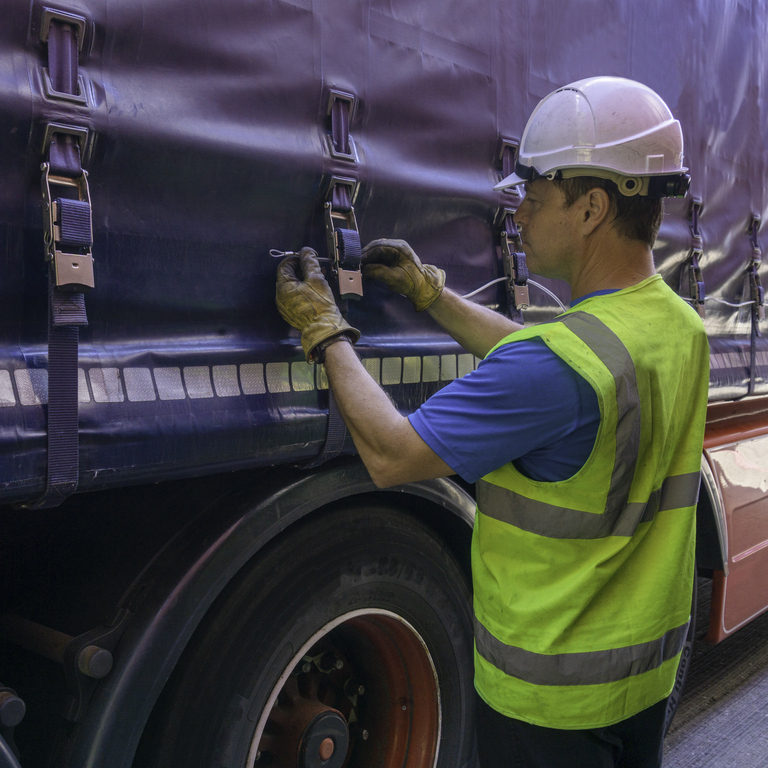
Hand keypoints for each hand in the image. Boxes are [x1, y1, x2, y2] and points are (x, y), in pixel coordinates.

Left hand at [276, 247, 359, 361]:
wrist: (324, 328)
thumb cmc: (320, 304)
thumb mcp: (316, 278)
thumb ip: (309, 262)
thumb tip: (306, 251)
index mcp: (283, 287)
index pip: (285, 265)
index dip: (296, 259)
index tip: (307, 257)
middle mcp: (280, 297)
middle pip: (288, 276)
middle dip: (301, 269)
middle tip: (314, 268)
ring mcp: (285, 306)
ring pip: (292, 287)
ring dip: (303, 280)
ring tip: (317, 278)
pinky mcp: (291, 313)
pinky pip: (295, 297)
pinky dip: (303, 291)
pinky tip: (315, 290)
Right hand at [361, 239, 444, 310]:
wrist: (424, 287)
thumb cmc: (412, 282)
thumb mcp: (394, 278)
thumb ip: (378, 272)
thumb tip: (363, 269)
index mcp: (399, 248)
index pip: (378, 248)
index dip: (365, 256)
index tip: (357, 264)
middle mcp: (397, 245)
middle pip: (376, 247)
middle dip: (365, 257)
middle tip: (356, 266)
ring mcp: (396, 250)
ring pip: (376, 252)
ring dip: (368, 260)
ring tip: (361, 270)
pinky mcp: (394, 256)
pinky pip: (380, 257)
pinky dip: (373, 263)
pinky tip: (367, 272)